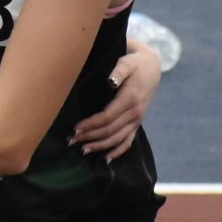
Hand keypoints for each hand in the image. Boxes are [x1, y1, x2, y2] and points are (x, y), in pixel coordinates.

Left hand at [68, 38, 161, 160]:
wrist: (152, 69)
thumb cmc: (134, 64)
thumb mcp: (127, 62)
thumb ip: (119, 71)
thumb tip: (110, 81)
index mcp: (130, 99)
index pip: (107, 117)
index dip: (91, 125)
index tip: (75, 129)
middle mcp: (135, 113)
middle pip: (109, 131)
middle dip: (89, 137)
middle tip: (70, 141)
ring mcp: (137, 120)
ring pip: (117, 139)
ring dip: (99, 146)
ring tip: (81, 150)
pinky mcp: (137, 123)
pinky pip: (128, 141)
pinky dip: (118, 151)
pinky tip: (106, 159)